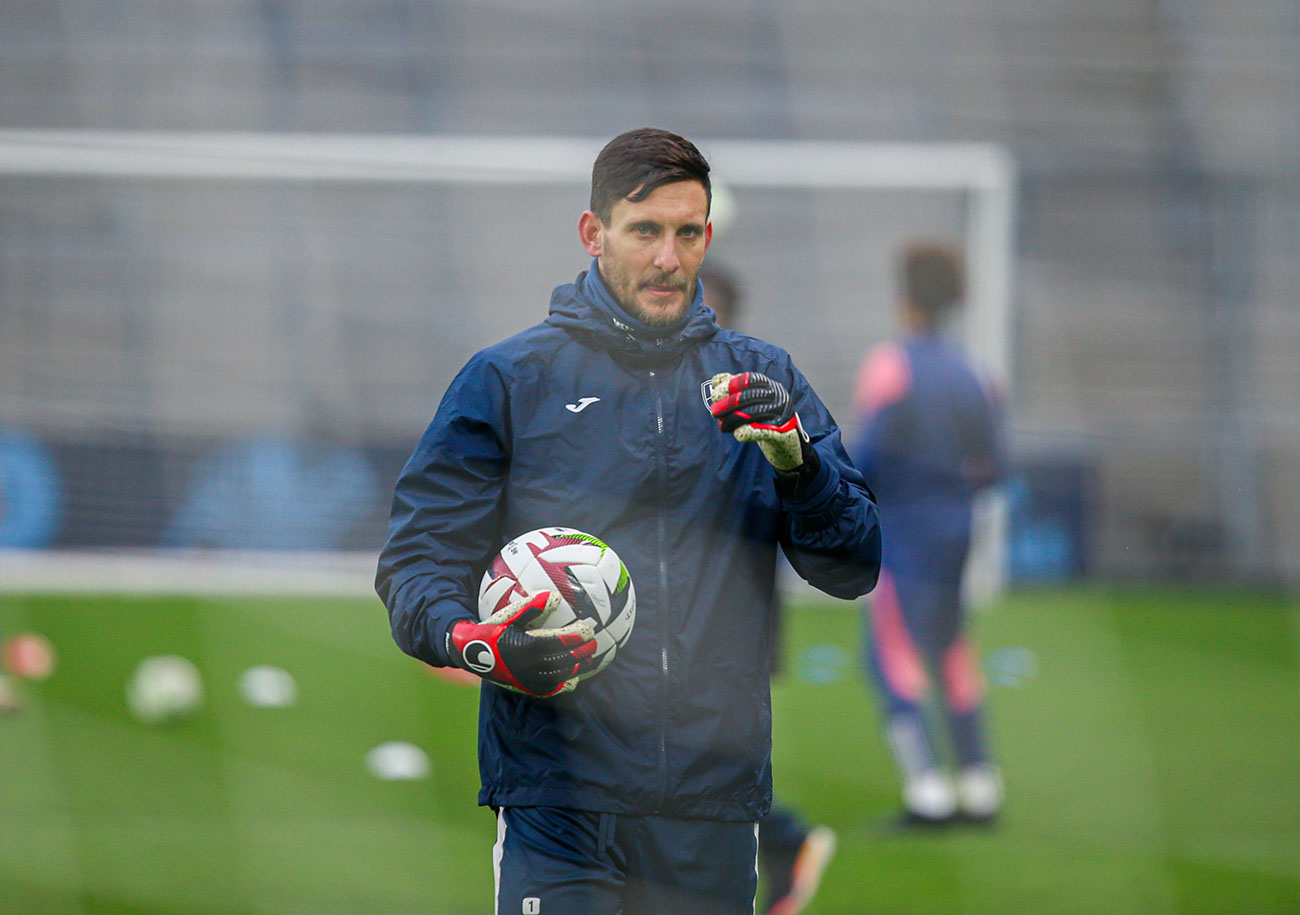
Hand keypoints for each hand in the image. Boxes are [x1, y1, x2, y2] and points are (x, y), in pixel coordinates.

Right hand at [448, 591, 597, 696]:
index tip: (589, 629)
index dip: (578, 636)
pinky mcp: (528, 689)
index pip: (562, 641)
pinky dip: (565, 684)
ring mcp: (531, 679)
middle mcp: (533, 665)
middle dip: (582, 651)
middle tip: (595, 643)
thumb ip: (533, 606)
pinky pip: (552, 689)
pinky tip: (573, 678)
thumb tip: (556, 597)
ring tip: (588, 659)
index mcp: (531, 646)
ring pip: (562, 674)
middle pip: (566, 659)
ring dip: (577, 666)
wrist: (472, 654)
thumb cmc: (493, 630)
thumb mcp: (510, 615)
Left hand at [703, 371, 810, 471]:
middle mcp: (779, 398)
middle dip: (728, 403)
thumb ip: (736, 390)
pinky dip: (747, 432)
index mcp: (772, 387)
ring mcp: (783, 415)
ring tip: (722, 425)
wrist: (788, 445)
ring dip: (733, 419)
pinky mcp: (783, 434)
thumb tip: (716, 380)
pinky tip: (737, 434)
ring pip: (754, 412)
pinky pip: (762, 431)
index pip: (751, 379)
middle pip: (751, 396)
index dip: (731, 384)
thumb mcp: (753, 402)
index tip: (715, 393)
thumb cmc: (766, 420)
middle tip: (714, 412)